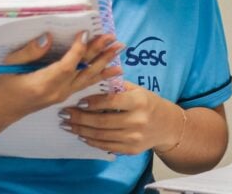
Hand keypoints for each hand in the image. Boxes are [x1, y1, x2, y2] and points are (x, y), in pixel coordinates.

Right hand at [0, 32, 123, 119]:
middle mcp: (57, 91)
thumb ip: (30, 51)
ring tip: (119, 51)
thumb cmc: (2, 86)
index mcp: (43, 83)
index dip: (79, 49)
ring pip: (88, 78)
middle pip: (83, 70)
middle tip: (114, 40)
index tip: (87, 33)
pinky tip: (112, 70)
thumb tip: (48, 37)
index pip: (67, 65)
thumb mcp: (10, 65)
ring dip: (105, 63)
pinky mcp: (64, 95)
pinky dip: (100, 76)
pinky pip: (85, 84)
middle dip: (100, 53)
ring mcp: (62, 95)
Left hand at [60, 82, 183, 154]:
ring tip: (68, 125)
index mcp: (139, 101)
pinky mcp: (131, 150)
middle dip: (79, 118)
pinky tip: (81, 135)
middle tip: (64, 114)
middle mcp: (138, 121)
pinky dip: (91, 141)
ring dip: (81, 131)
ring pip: (101, 136)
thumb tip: (90, 82)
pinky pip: (106, 146)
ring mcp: (135, 137)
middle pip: (102, 121)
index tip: (77, 101)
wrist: (167, 125)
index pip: (111, 101)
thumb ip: (116, 87)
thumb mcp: (137, 90)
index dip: (92, 102)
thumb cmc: (148, 103)